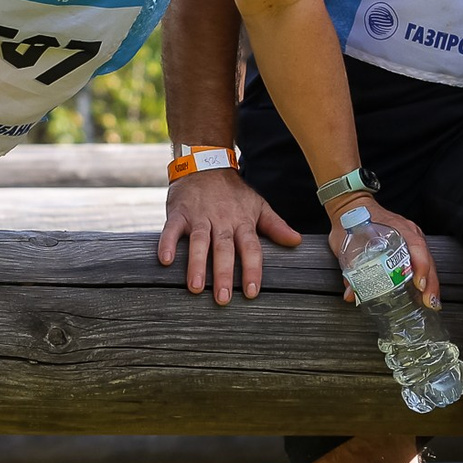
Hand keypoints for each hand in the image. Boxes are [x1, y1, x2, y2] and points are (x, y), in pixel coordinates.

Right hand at [157, 170, 300, 304]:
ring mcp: (199, 216)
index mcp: (242, 222)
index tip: (251, 292)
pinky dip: (168, 243)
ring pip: (199, 241)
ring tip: (195, 287)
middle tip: (222, 299)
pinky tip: (166, 260)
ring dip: (197, 264)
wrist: (206, 163)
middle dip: (223, 274)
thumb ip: (275, 226)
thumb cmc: (233, 192)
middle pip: (224, 249)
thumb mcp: (258, 205)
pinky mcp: (178, 213)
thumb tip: (297, 241)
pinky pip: (172, 229)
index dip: (252, 269)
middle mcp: (222, 220)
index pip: (250, 248)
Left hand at [326, 196, 440, 309]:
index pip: (415, 245)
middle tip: (429, 302)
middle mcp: (408, 232)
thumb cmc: (351, 222)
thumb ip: (348, 270)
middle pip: (426, 257)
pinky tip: (425, 292)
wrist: (351, 206)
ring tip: (431, 302)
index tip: (419, 283)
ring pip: (428, 260)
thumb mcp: (345, 245)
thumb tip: (351, 294)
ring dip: (431, 282)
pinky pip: (423, 261)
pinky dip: (426, 277)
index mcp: (396, 228)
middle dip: (430, 282)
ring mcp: (411, 237)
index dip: (420, 265)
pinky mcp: (409, 244)